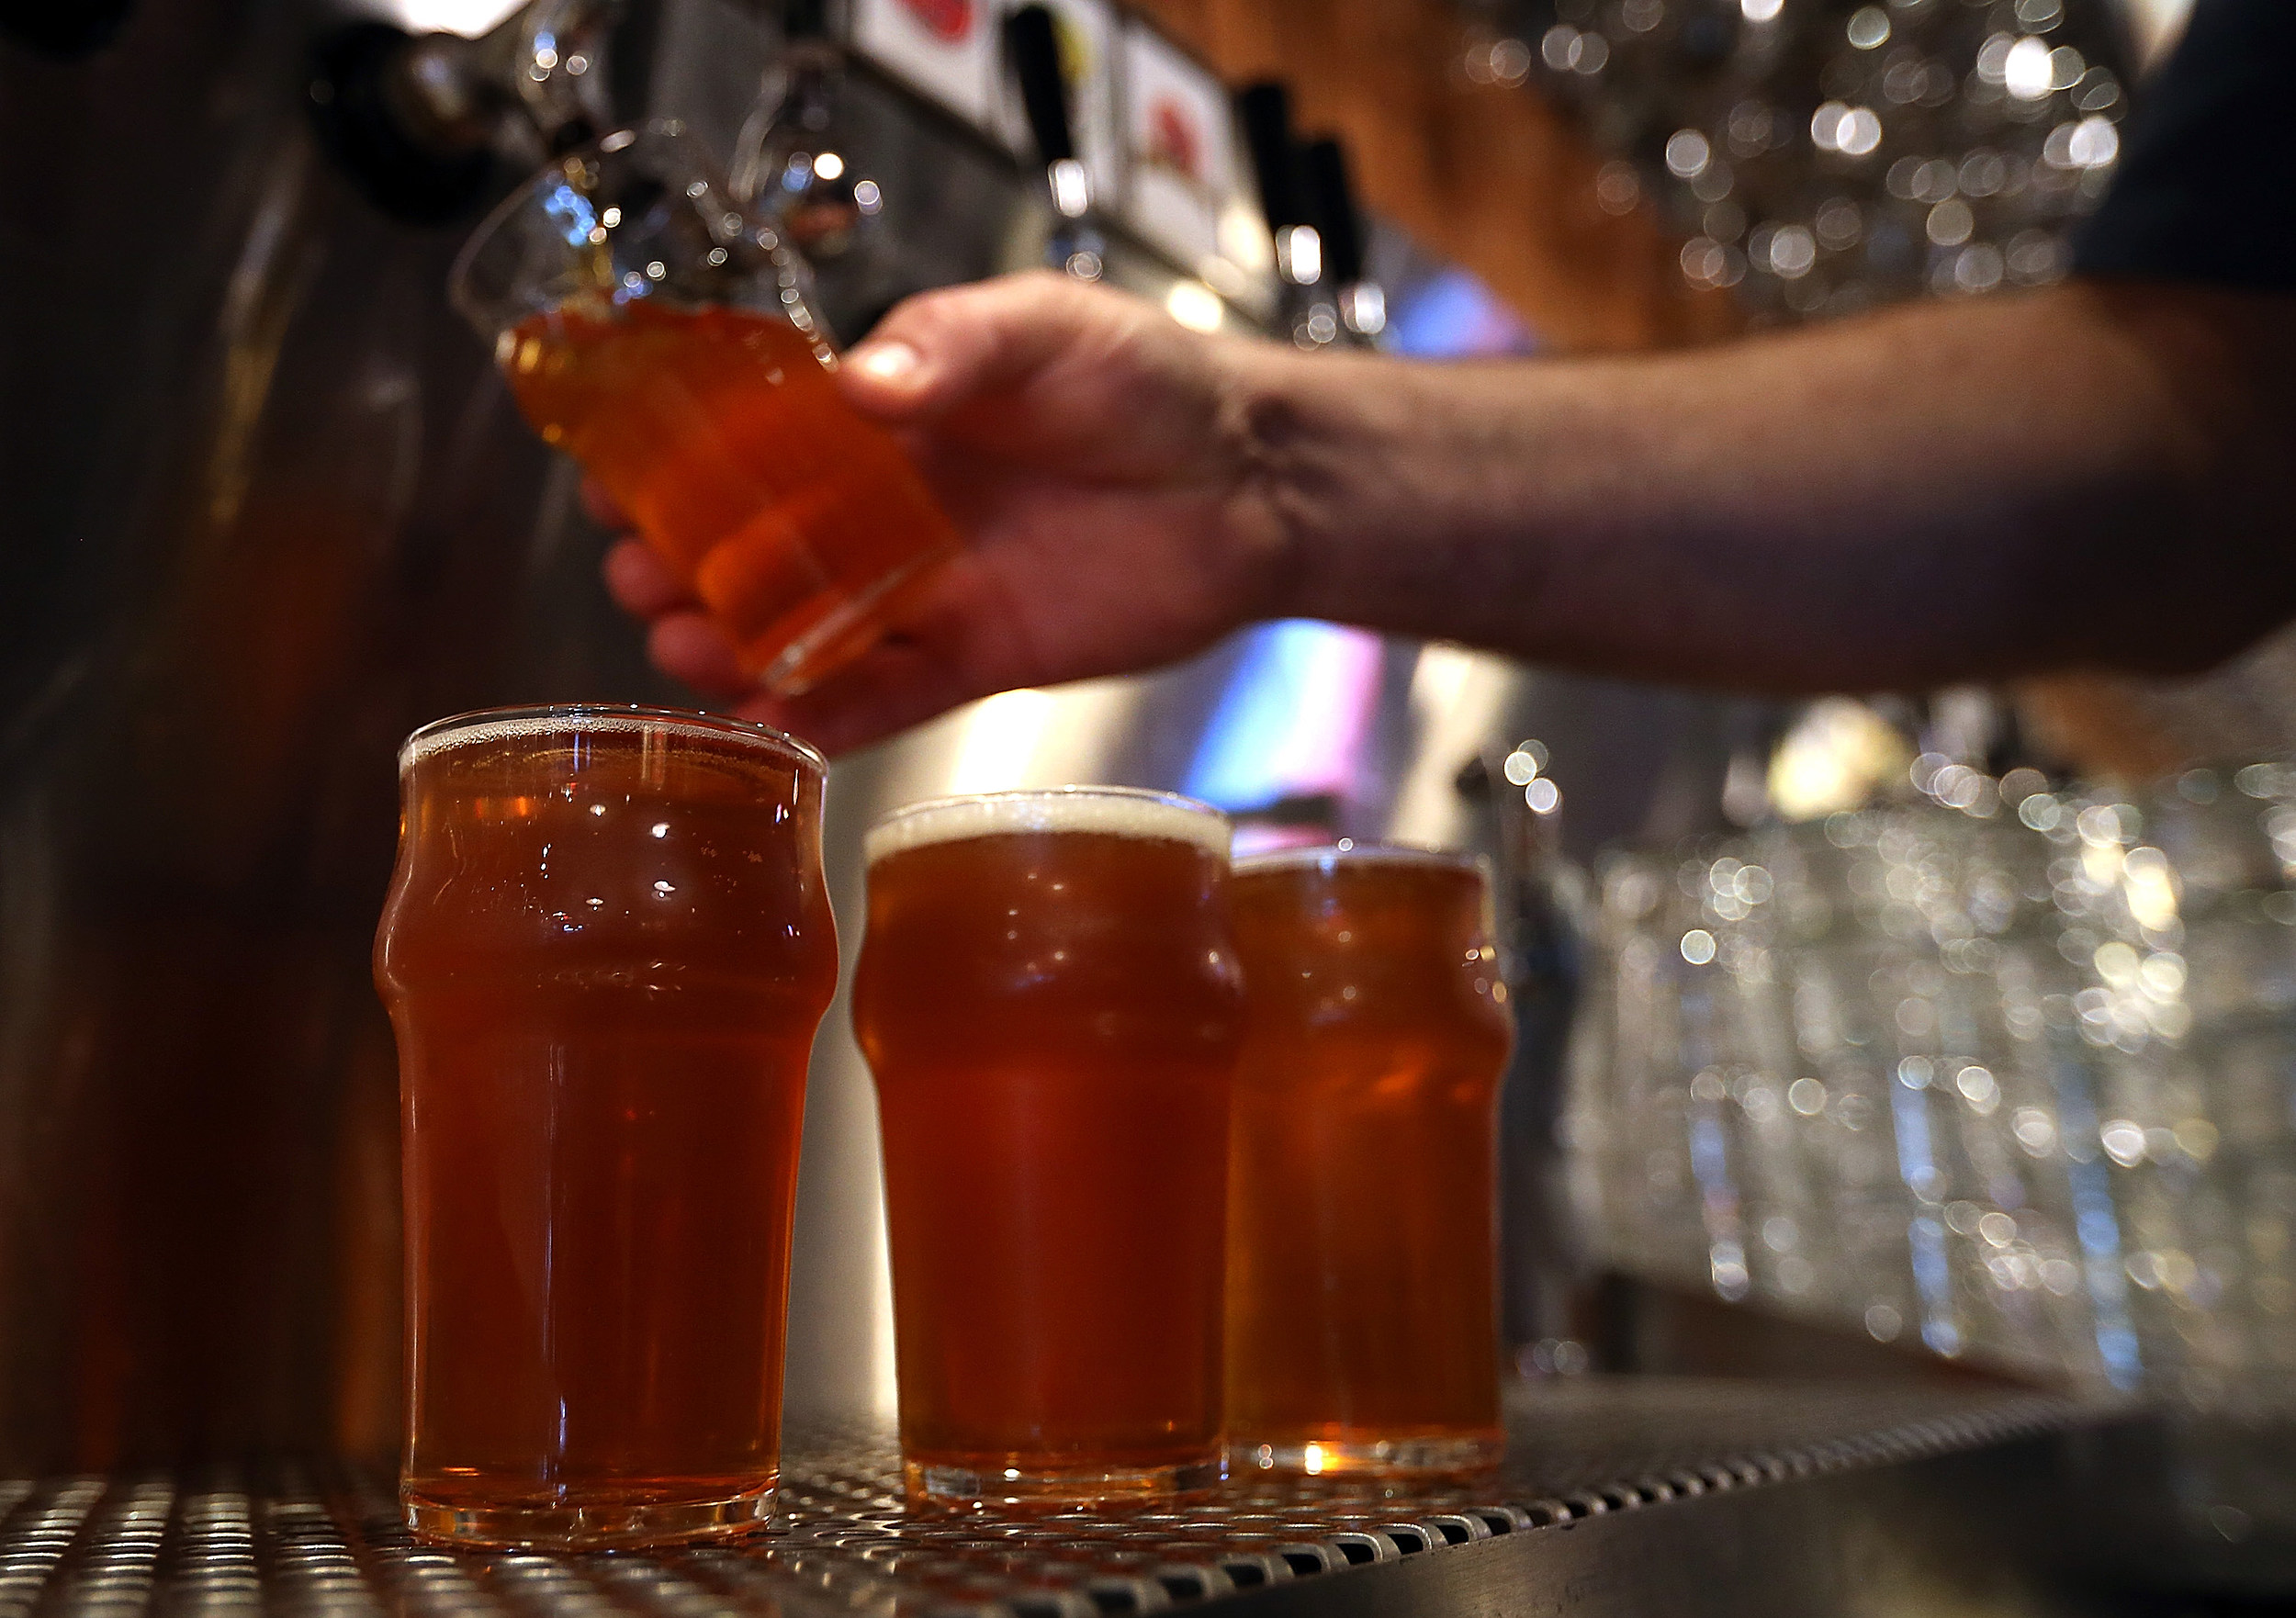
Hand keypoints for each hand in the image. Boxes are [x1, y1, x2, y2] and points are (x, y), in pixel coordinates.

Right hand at [600, 271, 1299, 754]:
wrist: (1250, 481)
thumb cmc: (1150, 383)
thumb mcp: (1046, 328)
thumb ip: (953, 348)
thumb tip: (857, 384)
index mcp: (884, 422)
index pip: (751, 445)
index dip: (677, 466)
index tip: (614, 481)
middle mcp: (886, 512)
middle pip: (753, 549)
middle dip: (682, 566)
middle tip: (640, 578)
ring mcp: (925, 592)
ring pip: (801, 633)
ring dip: (734, 646)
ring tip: (687, 647)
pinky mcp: (975, 661)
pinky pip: (885, 699)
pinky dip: (826, 716)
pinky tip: (772, 720)